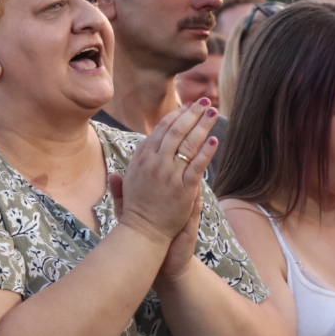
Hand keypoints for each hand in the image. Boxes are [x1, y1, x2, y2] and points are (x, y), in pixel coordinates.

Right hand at [115, 101, 217, 245]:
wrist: (143, 233)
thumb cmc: (135, 212)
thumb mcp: (125, 189)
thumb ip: (123, 178)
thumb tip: (119, 167)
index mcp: (141, 160)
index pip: (160, 130)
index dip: (175, 116)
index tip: (187, 107)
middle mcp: (154, 163)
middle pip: (175, 131)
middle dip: (191, 114)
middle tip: (204, 102)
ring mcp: (168, 175)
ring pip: (188, 144)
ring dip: (202, 125)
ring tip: (212, 111)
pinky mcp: (183, 188)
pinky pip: (197, 165)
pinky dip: (206, 151)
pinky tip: (215, 138)